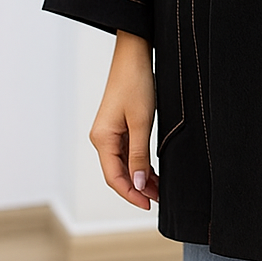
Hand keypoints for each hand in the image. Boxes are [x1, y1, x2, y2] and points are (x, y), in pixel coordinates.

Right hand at [89, 30, 158, 209]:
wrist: (134, 55)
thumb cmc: (136, 84)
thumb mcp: (140, 122)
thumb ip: (139, 155)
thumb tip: (138, 185)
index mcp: (102, 139)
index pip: (114, 177)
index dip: (131, 194)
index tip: (148, 205)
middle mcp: (102, 138)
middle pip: (118, 173)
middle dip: (138, 188)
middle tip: (159, 199)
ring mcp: (109, 133)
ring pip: (124, 165)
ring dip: (140, 178)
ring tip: (159, 190)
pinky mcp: (118, 127)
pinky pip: (127, 153)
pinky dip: (140, 164)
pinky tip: (153, 173)